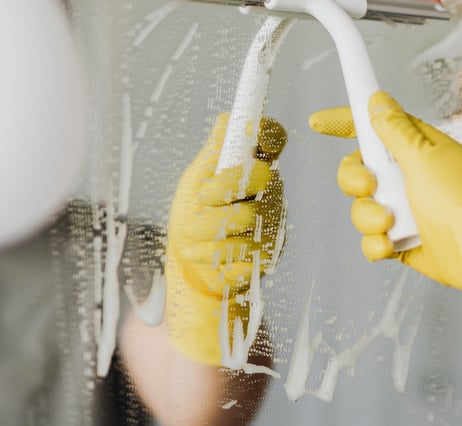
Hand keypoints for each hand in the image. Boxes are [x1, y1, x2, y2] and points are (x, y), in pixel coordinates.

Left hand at [166, 114, 285, 365]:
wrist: (189, 272)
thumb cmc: (191, 221)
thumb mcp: (194, 182)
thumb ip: (214, 155)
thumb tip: (227, 118)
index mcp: (253, 167)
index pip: (272, 139)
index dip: (265, 132)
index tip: (251, 135)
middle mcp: (270, 193)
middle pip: (259, 176)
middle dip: (221, 189)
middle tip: (200, 201)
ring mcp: (273, 225)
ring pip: (247, 216)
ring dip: (208, 229)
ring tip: (190, 238)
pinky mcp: (269, 256)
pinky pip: (243, 250)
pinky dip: (213, 255)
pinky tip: (204, 257)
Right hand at [310, 92, 461, 382]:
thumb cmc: (461, 200)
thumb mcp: (422, 154)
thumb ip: (394, 129)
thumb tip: (378, 102)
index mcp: (414, 149)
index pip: (372, 129)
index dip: (344, 123)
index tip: (321, 122)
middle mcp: (408, 178)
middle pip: (357, 171)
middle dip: (355, 181)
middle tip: (370, 186)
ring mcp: (405, 210)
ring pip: (361, 209)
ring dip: (369, 217)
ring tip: (391, 223)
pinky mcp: (403, 241)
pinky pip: (372, 241)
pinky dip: (377, 244)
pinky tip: (392, 243)